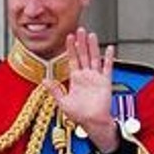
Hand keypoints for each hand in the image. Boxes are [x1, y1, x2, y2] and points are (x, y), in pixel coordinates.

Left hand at [44, 26, 118, 152]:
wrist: (93, 123)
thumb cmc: (80, 115)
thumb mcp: (63, 102)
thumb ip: (54, 90)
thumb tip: (44, 80)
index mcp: (76, 79)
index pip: (72, 59)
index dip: (70, 48)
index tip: (69, 37)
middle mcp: (86, 76)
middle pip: (83, 55)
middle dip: (81, 42)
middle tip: (80, 30)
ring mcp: (96, 78)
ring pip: (94, 58)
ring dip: (93, 46)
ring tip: (91, 35)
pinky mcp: (105, 82)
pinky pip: (108, 68)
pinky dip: (109, 58)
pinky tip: (110, 49)